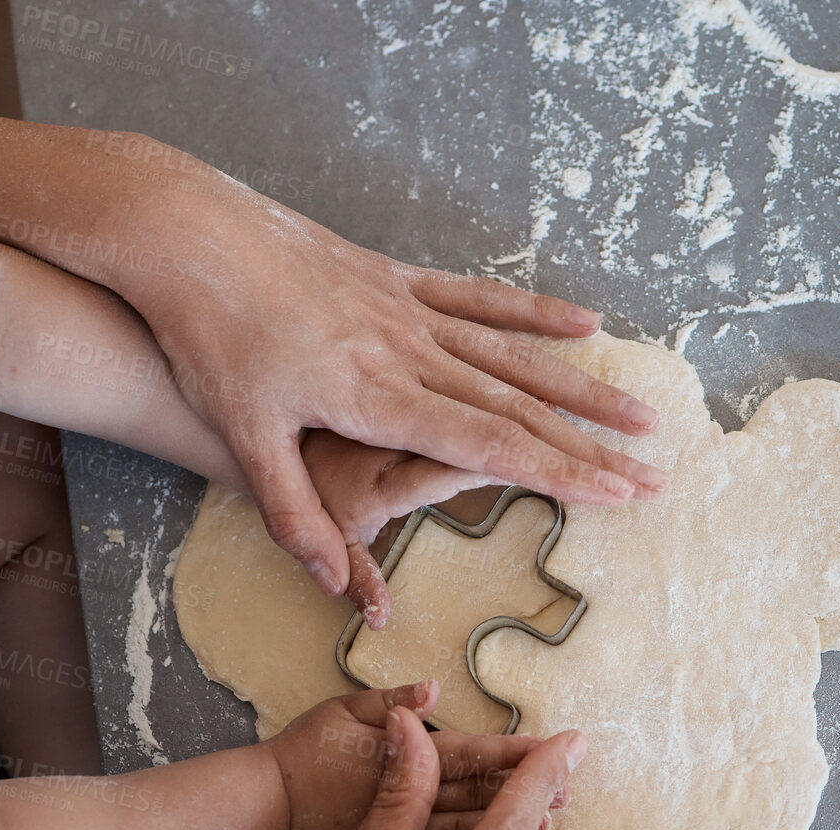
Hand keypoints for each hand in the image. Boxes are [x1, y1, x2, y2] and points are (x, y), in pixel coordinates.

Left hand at [108, 166, 669, 597]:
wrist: (186, 233)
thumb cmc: (209, 338)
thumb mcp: (243, 439)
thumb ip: (294, 516)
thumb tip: (334, 585)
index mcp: (379, 396)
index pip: (489, 442)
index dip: (559, 470)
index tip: (618, 492)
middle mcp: (409, 351)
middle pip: (520, 404)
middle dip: (591, 443)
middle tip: (654, 469)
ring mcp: (407, 309)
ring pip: (514, 355)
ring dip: (581, 386)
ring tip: (639, 411)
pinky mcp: (394, 278)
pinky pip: (480, 298)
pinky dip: (534, 313)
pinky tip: (583, 322)